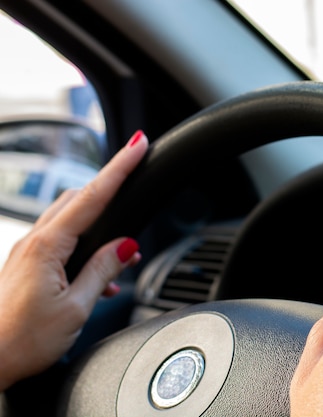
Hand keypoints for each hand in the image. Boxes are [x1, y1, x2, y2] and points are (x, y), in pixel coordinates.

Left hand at [0, 130, 148, 390]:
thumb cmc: (21, 340)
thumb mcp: (75, 308)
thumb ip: (102, 271)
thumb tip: (126, 246)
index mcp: (48, 247)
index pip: (93, 196)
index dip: (119, 168)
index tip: (138, 145)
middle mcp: (34, 242)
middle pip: (80, 199)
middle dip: (112, 194)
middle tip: (138, 204)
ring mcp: (28, 253)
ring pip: (70, 221)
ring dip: (101, 227)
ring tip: (124, 257)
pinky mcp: (26, 266)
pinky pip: (60, 242)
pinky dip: (85, 248)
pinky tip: (97, 278)